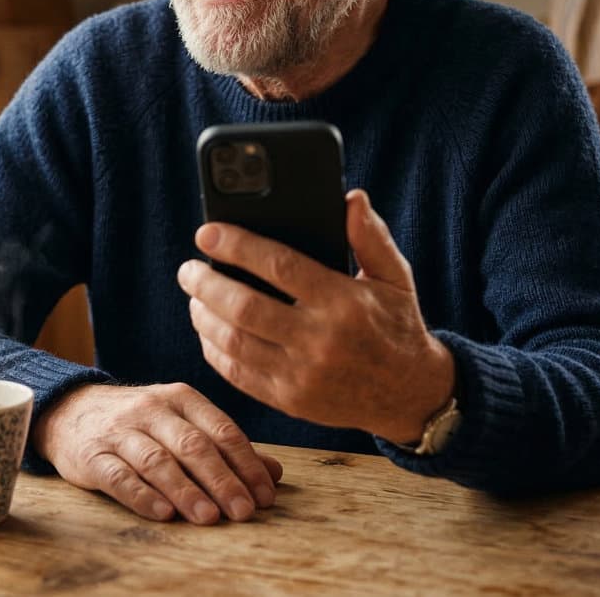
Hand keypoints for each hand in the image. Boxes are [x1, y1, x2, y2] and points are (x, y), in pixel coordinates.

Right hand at [29, 382, 282, 523]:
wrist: (70, 410)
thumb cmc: (140, 423)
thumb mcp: (181, 422)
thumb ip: (225, 446)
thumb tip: (275, 472)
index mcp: (181, 399)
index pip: (221, 430)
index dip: (246, 464)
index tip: (265, 496)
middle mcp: (152, 409)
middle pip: (192, 445)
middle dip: (222, 480)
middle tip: (243, 511)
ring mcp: (121, 431)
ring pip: (158, 460)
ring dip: (186, 490)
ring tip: (209, 518)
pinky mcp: (93, 455)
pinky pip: (119, 475)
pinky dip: (142, 495)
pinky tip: (163, 514)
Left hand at [177, 189, 454, 444]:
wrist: (411, 395)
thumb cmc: (397, 324)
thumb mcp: (394, 277)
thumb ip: (371, 236)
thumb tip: (351, 198)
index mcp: (344, 302)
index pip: (279, 266)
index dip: (236, 246)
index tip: (206, 232)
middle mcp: (320, 340)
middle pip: (244, 308)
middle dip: (206, 284)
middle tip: (188, 269)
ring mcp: (303, 375)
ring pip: (234, 343)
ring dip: (204, 317)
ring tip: (194, 297)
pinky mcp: (291, 401)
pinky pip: (239, 375)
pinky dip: (215, 350)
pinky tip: (208, 331)